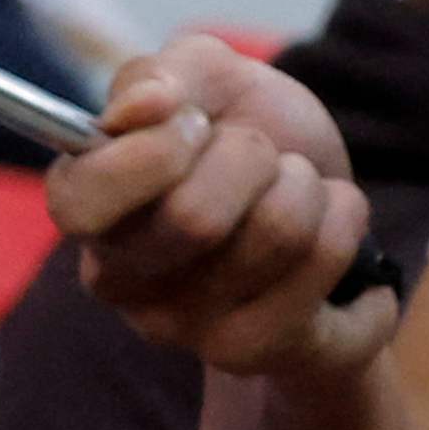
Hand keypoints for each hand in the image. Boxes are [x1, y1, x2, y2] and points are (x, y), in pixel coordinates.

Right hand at [51, 35, 393, 379]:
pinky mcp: (264, 354)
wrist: (316, 199)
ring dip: (307, 185)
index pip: (80, 204)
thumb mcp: (201, 76)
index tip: (193, 121)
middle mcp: (123, 285)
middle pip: (195, 218)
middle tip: (259, 154)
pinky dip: (348, 219)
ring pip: (276, 235)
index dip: (149, 153)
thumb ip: (158, 74)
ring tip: (299, 189)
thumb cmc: (241, 129)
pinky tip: (336, 226)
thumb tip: (144, 106)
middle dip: (251, 154)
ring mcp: (190, 332)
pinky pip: (328, 266)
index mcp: (87, 212)